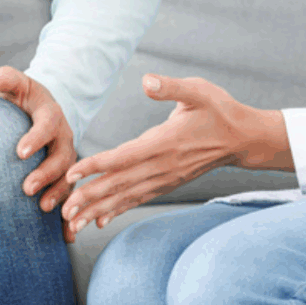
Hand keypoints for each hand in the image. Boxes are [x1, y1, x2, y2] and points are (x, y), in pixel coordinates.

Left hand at [0, 66, 78, 242]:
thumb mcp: (19, 85)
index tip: (19, 152)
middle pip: (61, 158)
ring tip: (44, 211)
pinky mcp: (68, 176)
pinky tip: (66, 236)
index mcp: (52, 116)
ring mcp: (69, 159)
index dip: (35, 138)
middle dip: (46, 174)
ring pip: (70, 180)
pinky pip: (72, 196)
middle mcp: (64, 139)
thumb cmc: (26, 99)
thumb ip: (10, 80)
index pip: (46, 126)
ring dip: (59, 195)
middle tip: (27, 189)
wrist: (45, 112)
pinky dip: (71, 215)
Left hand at [60, 74, 290, 237]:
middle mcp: (162, 166)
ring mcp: (165, 178)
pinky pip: (138, 199)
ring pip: (126, 197)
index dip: (97, 166)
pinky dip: (117, 210)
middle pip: (119, 184)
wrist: (243, 138)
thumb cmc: (219, 110)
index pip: (124, 157)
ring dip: (98, 210)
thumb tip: (147, 81)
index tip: (72, 173)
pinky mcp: (168, 183)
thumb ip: (171, 87)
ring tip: (72, 223)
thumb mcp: (198, 90)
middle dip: (89, 197)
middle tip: (62, 210)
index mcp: (164, 142)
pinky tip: (100, 221)